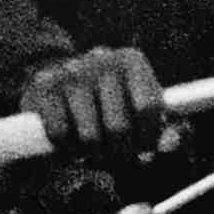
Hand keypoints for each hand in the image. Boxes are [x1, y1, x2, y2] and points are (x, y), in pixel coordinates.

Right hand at [18, 46, 170, 159]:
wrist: (58, 81)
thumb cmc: (108, 102)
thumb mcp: (139, 109)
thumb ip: (163, 129)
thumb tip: (171, 144)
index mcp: (131, 60)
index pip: (148, 107)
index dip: (149, 136)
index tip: (145, 149)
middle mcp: (100, 59)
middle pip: (119, 125)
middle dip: (120, 150)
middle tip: (117, 154)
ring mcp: (69, 71)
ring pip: (88, 134)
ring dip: (92, 152)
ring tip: (93, 150)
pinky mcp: (43, 86)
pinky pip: (59, 133)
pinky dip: (66, 147)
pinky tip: (71, 144)